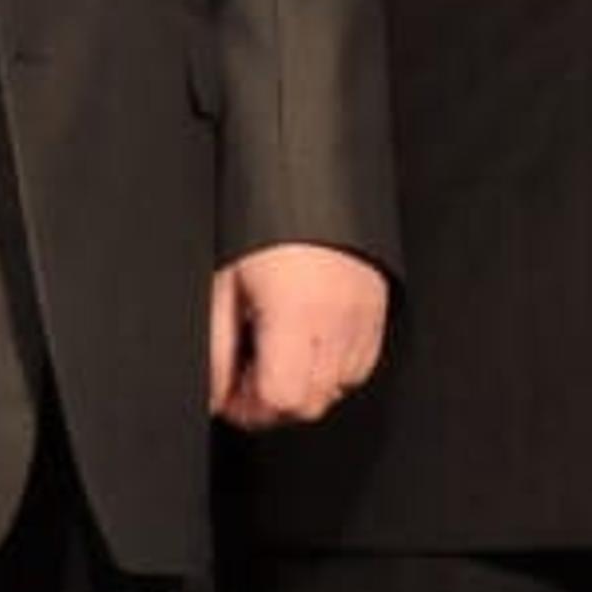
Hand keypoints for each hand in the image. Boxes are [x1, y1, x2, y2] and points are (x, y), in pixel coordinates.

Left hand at [209, 244, 386, 429]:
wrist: (310, 185)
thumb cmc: (263, 226)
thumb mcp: (224, 282)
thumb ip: (215, 345)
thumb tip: (213, 394)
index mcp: (295, 312)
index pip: (283, 398)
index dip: (250, 407)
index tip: (232, 392)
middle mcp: (336, 319)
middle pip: (310, 404)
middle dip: (275, 400)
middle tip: (250, 371)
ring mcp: (363, 316)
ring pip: (339, 389)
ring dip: (306, 384)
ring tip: (280, 352)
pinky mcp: (379, 309)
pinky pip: (362, 365)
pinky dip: (336, 367)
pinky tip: (310, 341)